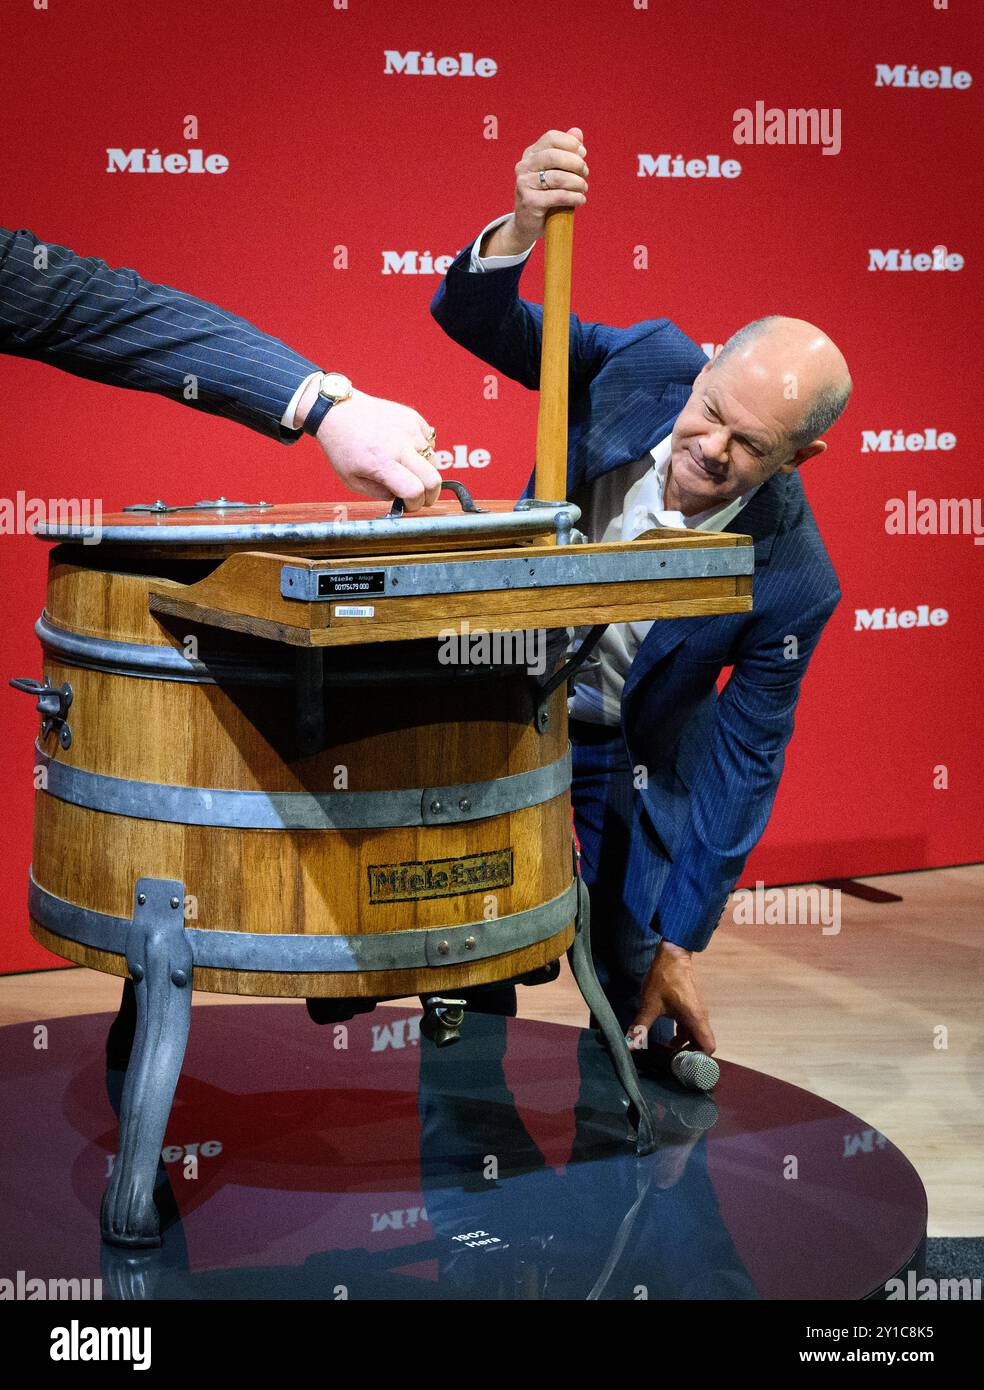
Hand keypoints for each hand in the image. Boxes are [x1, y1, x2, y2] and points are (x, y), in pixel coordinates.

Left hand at [296, 385, 441, 511]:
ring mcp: (409, 429)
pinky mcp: (412, 417)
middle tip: (421, 497)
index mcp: (382, 463)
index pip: (415, 491)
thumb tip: (402, 498)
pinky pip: (430, 442)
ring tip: (405, 468)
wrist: (337, 411)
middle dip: (430, 495)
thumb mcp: (352, 481)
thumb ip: (380, 494)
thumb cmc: (342, 447)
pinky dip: (422, 451)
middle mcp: (399, 445)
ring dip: (424, 471)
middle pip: (433, 479)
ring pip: (433, 461)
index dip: (416, 504)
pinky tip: (405, 449)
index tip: (409, 505)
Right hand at [480, 127, 588, 258]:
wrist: (526, 224)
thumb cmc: (545, 195)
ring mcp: (524, 184)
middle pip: (554, 156)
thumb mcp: (554, 172)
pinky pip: (558, 196)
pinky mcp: (530, 202)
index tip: (582, 153)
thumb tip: (577, 132)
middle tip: (585, 173)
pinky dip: (574, 197)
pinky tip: (581, 200)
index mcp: (530, 154)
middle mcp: (524, 166)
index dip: (570, 143)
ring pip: (558, 177)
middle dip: (575, 163)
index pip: (551, 138)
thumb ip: (565, 151)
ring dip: (577, 183)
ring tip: (583, 188)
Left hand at [627, 940, 716, 1054]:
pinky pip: (690, 1027)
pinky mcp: (690, 1007)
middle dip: (690, 1056)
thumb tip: (629, 1044)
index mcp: (695, 1019)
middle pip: (703, 1044)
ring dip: (685, 1046)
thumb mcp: (650, 1004)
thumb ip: (640, 1026)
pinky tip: (667, 1038)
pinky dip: (682, 1035)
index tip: (683, 1066)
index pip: (708, 1048)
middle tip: (673, 1064)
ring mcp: (696, 1012)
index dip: (699, 1060)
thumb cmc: (664, 979)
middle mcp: (700, 1018)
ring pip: (696, 1036)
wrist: (673, 956)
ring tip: (667, 1053)